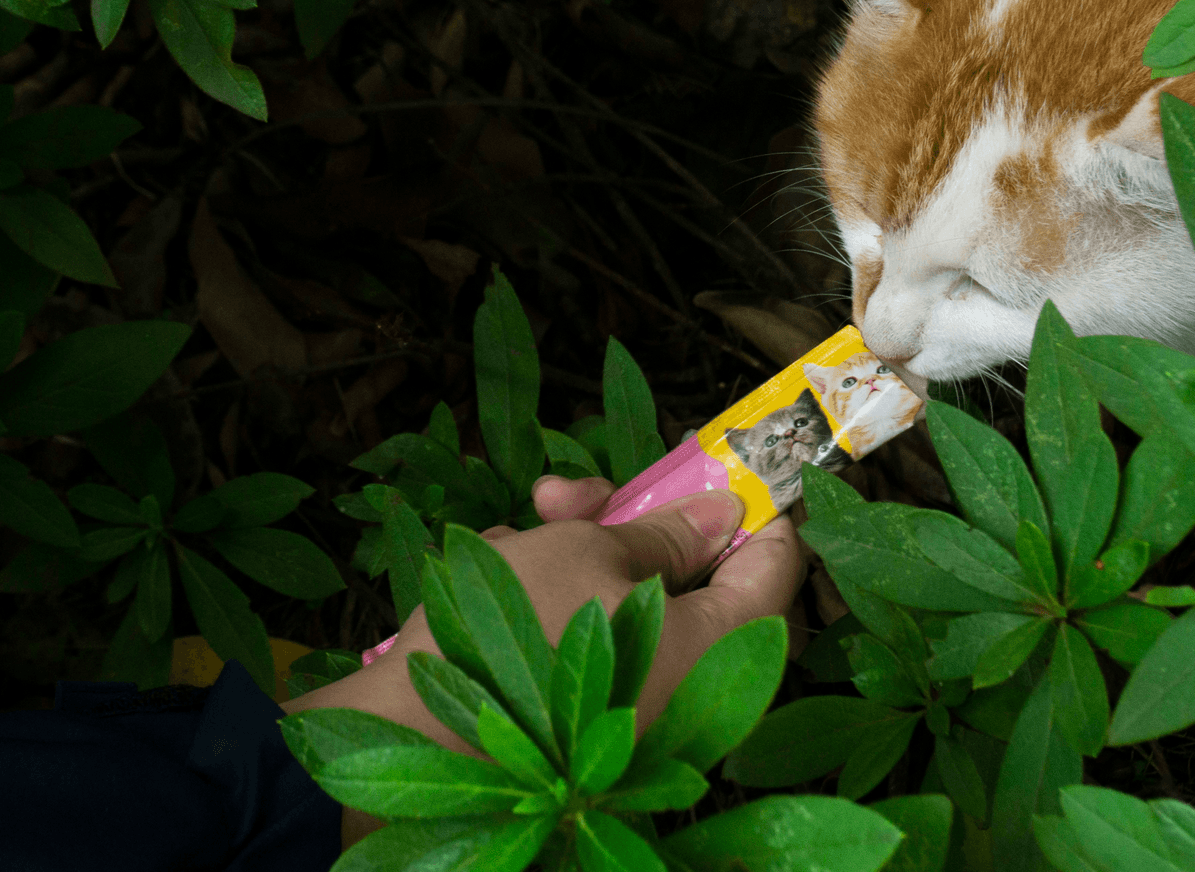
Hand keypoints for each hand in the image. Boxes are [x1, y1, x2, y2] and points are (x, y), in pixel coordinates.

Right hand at [283, 476, 805, 747]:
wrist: (416, 731)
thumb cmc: (521, 631)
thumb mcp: (591, 551)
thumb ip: (667, 530)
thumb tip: (725, 513)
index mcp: (722, 645)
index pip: (778, 564)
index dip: (759, 505)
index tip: (727, 463)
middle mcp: (693, 684)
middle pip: (692, 577)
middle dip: (633, 518)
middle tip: (581, 490)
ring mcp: (640, 701)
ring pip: (629, 596)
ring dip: (577, 547)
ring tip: (526, 523)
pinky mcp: (586, 709)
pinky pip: (591, 633)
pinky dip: (552, 595)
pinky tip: (503, 568)